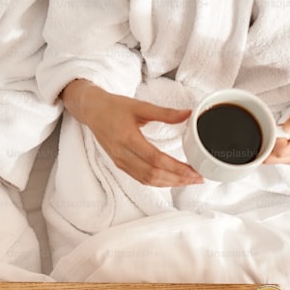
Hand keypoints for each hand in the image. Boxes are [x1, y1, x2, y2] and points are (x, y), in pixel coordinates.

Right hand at [62, 79, 202, 186]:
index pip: (156, 159)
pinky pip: (141, 179)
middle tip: (197, 178)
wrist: (92, 111)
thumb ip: (165, 113)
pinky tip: (171, 180)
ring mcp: (121, 162)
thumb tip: (187, 114)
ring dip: (169, 183)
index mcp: (128, 138)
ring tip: (188, 181)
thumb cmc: (114, 107)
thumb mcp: (140, 106)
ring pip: (148, 180)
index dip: (176, 168)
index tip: (193, 170)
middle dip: (177, 179)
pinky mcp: (121, 165)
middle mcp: (123, 154)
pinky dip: (158, 182)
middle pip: (153, 174)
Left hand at [265, 91, 289, 163]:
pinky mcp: (288, 158)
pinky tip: (276, 135)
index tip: (275, 127)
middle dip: (267, 142)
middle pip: (272, 158)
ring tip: (277, 129)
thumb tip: (289, 127)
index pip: (281, 151)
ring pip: (270, 159)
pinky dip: (269, 145)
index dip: (272, 139)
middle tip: (274, 127)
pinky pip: (271, 156)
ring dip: (268, 144)